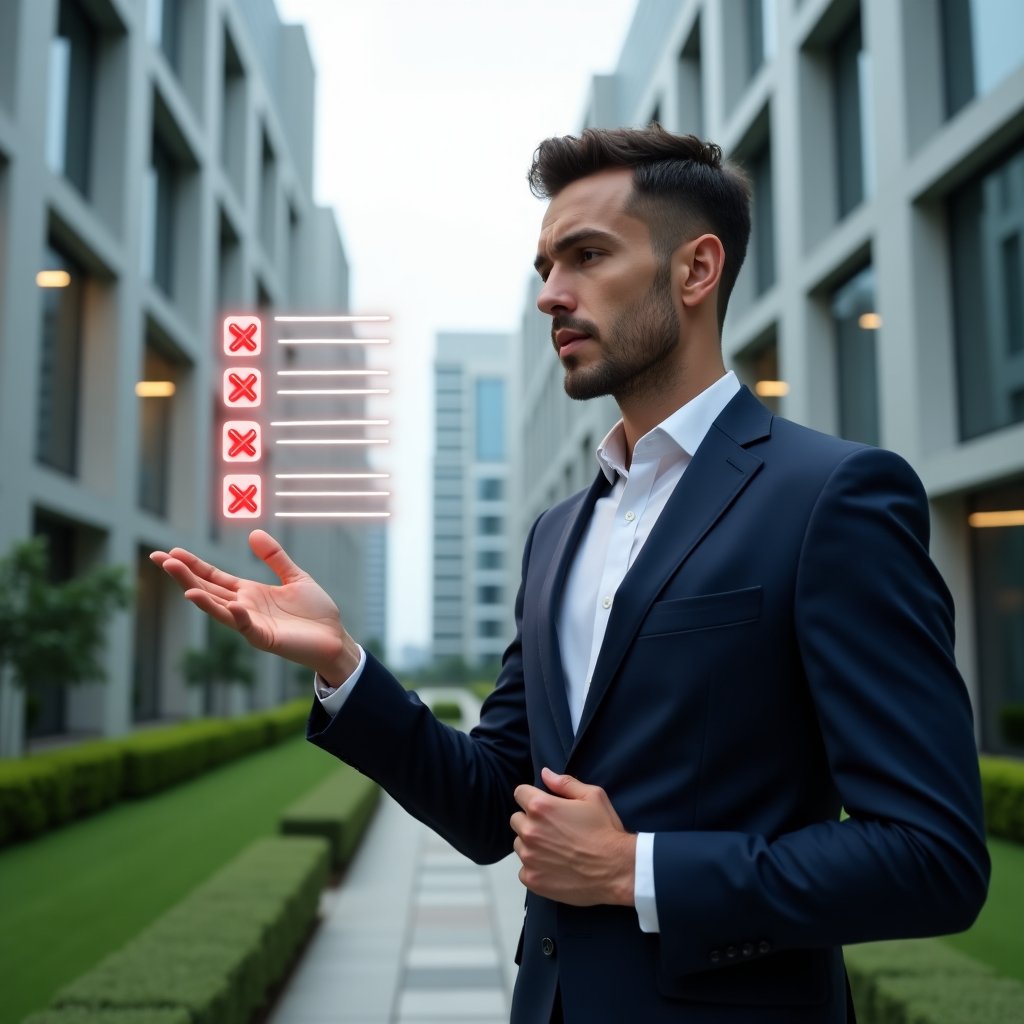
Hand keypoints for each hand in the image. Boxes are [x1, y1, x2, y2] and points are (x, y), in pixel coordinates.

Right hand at [150, 529, 359, 684]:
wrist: (334, 638)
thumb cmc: (315, 612)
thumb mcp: (295, 577)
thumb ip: (274, 557)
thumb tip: (253, 533)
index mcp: (249, 592)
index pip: (214, 577)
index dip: (193, 565)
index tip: (170, 553)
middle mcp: (244, 608)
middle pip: (208, 590)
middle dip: (185, 577)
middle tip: (161, 560)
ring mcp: (252, 624)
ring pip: (221, 610)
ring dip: (202, 599)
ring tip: (183, 587)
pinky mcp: (266, 638)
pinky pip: (248, 628)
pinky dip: (239, 618)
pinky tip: (233, 605)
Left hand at [510, 766, 635, 906]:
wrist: (617, 870)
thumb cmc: (605, 831)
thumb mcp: (592, 796)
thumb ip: (565, 783)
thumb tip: (545, 773)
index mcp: (541, 807)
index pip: (519, 793)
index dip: (532, 797)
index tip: (544, 806)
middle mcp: (530, 831)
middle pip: (516, 819)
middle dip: (531, 821)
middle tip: (553, 829)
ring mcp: (529, 857)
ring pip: (519, 845)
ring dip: (531, 845)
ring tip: (555, 849)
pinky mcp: (532, 879)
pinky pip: (524, 870)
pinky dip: (535, 868)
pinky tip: (554, 867)